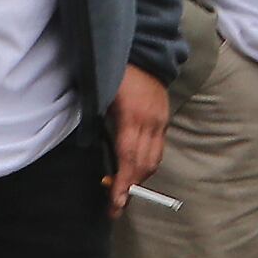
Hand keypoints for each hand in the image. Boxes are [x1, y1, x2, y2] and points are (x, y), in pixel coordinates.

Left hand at [106, 66, 170, 208]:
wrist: (144, 50)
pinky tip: (134, 171)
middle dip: (130, 189)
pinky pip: (158, 149)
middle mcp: (151, 121)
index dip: (123, 184)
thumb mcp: (101, 95)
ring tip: (123, 193)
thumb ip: (98, 123)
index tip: (115, 204)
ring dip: (139, 179)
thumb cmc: (114, 72)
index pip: (129, 158)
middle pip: (144, 164)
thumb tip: (92, 149)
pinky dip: (146, 164)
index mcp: (132, 115)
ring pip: (154, 160)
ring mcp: (160, 120)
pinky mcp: (164, 118)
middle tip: (115, 207)